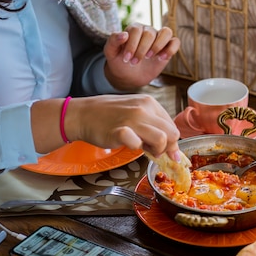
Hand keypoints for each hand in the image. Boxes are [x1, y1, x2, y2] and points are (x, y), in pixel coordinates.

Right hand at [31, 94, 180, 159]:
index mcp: (150, 103)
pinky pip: (137, 144)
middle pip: (172, 134)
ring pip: (161, 139)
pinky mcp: (119, 131)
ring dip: (156, 150)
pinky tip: (131, 146)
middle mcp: (144, 108)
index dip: (171, 142)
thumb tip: (173, 150)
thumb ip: (154, 126)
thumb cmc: (110, 116)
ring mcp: (132, 119)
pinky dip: (136, 148)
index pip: (173, 126)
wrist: (83, 114)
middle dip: (167, 148)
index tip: (164, 150)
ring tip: (144, 149)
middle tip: (154, 151)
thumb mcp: (136, 113)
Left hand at [103, 23, 179, 89]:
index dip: (132, 44)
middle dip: (142, 50)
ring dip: (158, 46)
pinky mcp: (168, 48)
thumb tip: (124, 34)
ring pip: (166, 32)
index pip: (136, 30)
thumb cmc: (120, 62)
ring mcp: (159, 39)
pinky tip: (161, 58)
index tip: (126, 59)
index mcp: (134, 29)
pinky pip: (175, 42)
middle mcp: (148, 31)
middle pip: (150, 33)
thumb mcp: (110, 53)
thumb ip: (113, 41)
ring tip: (150, 57)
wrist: (129, 76)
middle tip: (135, 63)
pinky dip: (171, 49)